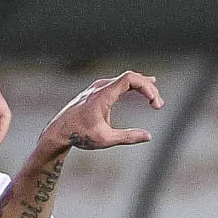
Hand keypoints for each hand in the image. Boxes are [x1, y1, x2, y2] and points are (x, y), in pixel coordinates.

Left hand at [43, 71, 163, 151]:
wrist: (59, 130)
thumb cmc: (79, 135)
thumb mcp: (105, 140)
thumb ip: (128, 137)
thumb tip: (149, 136)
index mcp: (103, 95)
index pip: (130, 78)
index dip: (146, 86)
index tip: (154, 102)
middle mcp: (101, 86)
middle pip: (132, 77)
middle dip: (149, 89)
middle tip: (159, 106)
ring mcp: (99, 86)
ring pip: (127, 79)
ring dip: (143, 88)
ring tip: (155, 100)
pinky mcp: (98, 90)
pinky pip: (120, 82)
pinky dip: (135, 86)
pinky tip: (145, 87)